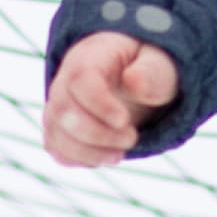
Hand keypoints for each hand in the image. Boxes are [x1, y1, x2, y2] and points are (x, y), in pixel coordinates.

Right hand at [43, 30, 180, 167]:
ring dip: (89, 152)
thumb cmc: (147, 69)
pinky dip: (81, 159)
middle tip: (132, 138)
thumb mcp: (160, 65)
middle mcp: (65, 80)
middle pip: (63, 110)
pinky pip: (57, 149)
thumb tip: (134, 81)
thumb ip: (152, 73)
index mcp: (90, 57)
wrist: (133, 78)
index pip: (80, 79)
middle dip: (98, 134)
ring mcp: (59, 106)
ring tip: (120, 153)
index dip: (99, 104)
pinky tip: (107, 155)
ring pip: (56, 134)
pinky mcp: (60, 129)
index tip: (124, 121)